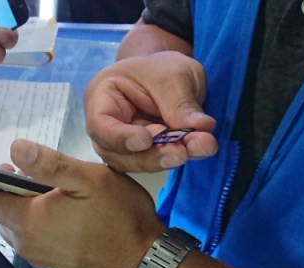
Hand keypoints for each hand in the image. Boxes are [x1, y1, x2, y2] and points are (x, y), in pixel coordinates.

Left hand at [0, 140, 165, 267]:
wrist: (143, 265)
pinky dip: (27, 218)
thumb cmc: (118, 218)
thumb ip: (49, 164)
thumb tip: (13, 149)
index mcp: (27, 221)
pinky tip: (45, 205)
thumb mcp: (87, 180)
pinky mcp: (52, 262)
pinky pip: (29, 236)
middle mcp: (25, 242)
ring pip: (13, 225)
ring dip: (12, 204)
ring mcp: (38, 256)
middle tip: (1, 167)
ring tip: (24, 181)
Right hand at [84, 52, 218, 172]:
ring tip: (199, 147)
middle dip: (153, 154)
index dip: (120, 138)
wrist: (168, 75)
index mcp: (101, 98)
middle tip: (184, 151)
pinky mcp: (139, 156)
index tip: (146, 140)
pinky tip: (197, 150)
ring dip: (167, 159)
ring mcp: (120, 146)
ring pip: (137, 163)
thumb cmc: (162, 67)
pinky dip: (175, 158)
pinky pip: (153, 164)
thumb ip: (181, 103)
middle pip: (118, 152)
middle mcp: (105, 127)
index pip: (100, 124)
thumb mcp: (174, 75)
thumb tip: (203, 128)